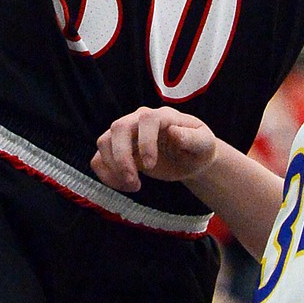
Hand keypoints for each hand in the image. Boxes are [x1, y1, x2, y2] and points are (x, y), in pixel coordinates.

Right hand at [92, 106, 215, 193]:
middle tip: (134, 182)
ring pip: (104, 141)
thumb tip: (174, 132)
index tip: (151, 165)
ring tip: (133, 186)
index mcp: (162, 116)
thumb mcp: (204, 144)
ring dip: (113, 168)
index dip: (145, 142)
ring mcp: (126, 134)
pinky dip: (105, 174)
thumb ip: (192, 138)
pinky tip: (123, 185)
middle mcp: (139, 120)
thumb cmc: (198, 149)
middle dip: (122, 158)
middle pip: (119, 128)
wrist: (189, 158)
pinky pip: (99, 158)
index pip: (147, 119)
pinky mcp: (117, 150)